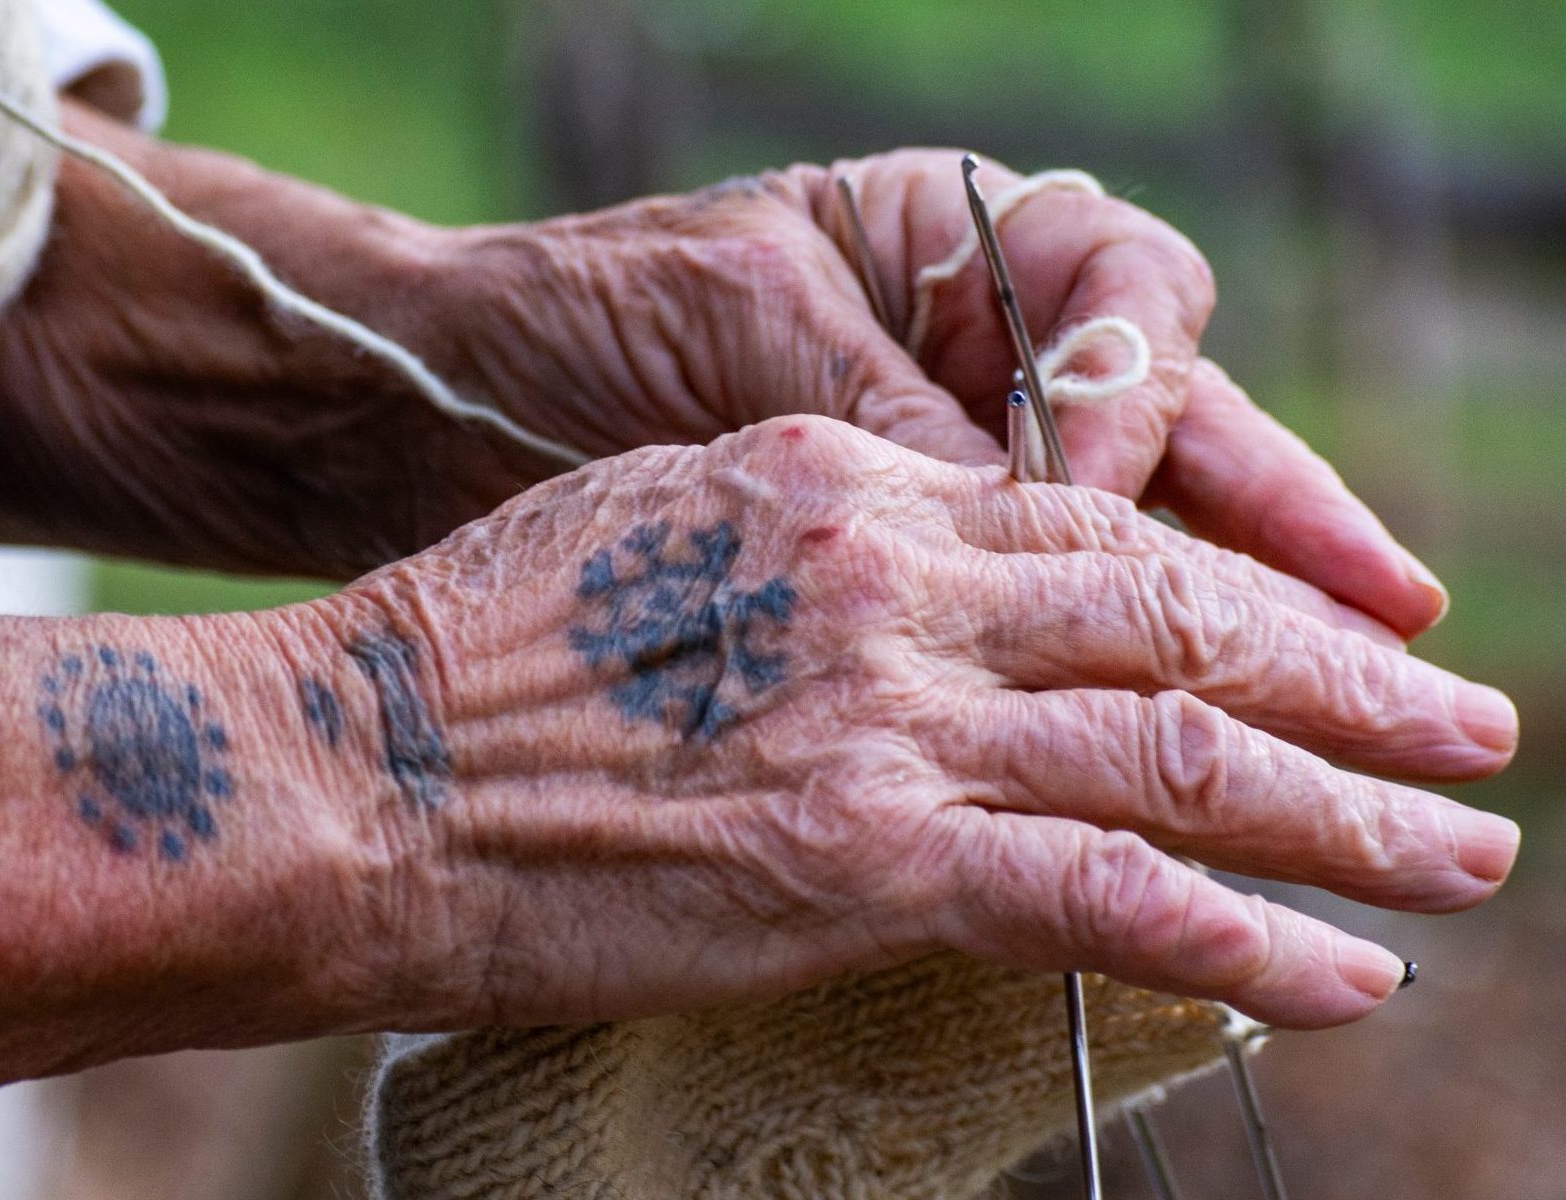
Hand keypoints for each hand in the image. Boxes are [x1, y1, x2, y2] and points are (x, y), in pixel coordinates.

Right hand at [333, 416, 1516, 1030]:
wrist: (344, 769)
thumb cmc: (458, 666)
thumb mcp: (646, 537)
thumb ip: (799, 559)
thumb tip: (904, 620)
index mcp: (835, 486)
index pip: (1088, 528)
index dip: (1227, 588)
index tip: (1310, 640)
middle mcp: (889, 578)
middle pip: (1175, 622)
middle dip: (1341, 686)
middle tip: (1463, 731)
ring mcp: (886, 716)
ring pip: (1179, 753)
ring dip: (1346, 813)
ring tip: (1457, 856)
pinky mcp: (865, 858)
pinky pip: (1107, 894)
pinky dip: (1245, 937)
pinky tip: (1341, 975)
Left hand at [414, 151, 1445, 636]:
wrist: (424, 405)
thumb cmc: (572, 324)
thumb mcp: (740, 337)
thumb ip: (889, 416)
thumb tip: (1041, 508)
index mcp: (943, 246)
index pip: (1121, 300)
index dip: (1144, 402)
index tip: (1102, 490)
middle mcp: (964, 353)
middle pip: (1171, 431)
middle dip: (1283, 532)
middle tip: (1394, 632)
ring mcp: (935, 463)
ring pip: (1126, 538)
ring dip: (1238, 621)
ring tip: (1362, 692)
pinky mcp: (889, 573)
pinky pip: (1031, 619)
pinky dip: (1107, 682)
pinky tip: (1189, 750)